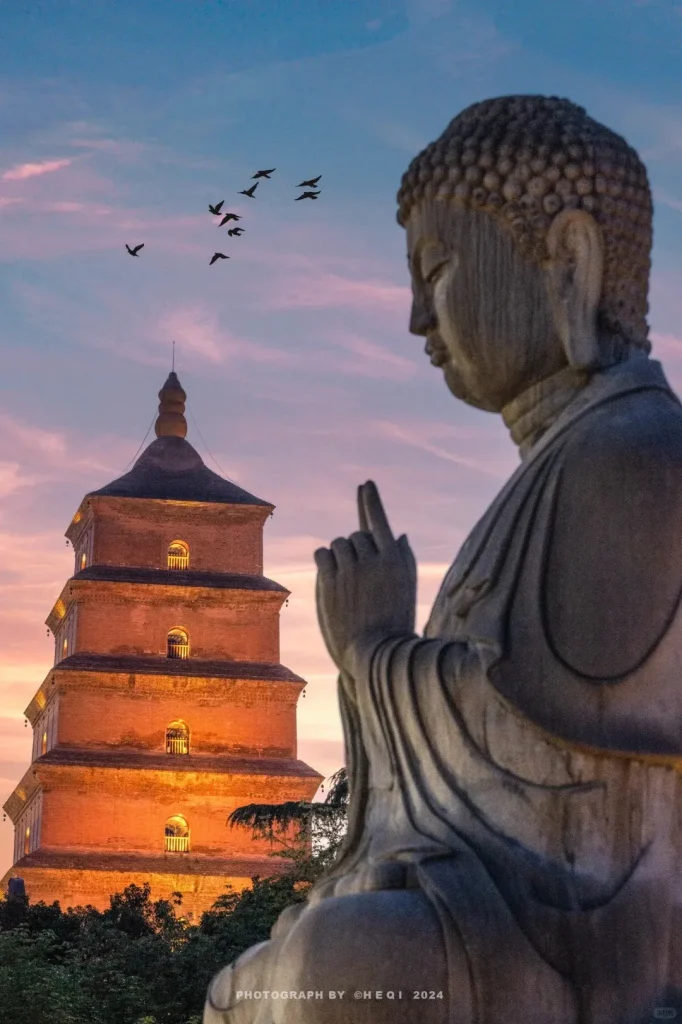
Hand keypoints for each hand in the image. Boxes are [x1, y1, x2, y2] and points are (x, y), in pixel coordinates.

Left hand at [314, 480, 416, 672]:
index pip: (380, 521)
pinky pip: (322, 554)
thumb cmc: (395, 622)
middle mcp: (375, 559)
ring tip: (346, 583)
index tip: (365, 483)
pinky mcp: (332, 580)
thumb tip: (400, 534)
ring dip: (338, 556)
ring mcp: (352, 568)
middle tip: (357, 577)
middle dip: (354, 549)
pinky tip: (331, 578)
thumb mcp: (406, 589)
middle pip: (356, 535)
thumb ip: (403, 559)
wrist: (377, 653)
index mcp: (396, 559)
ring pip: (338, 543)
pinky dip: (324, 562)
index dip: (371, 501)